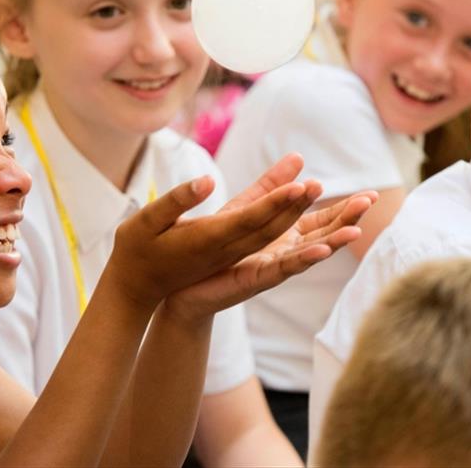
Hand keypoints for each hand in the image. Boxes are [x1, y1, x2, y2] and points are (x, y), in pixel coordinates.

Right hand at [100, 155, 319, 310]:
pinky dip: (292, 228)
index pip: (249, 219)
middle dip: (301, 208)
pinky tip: (313, 220)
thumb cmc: (136, 251)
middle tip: (327, 185)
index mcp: (207, 241)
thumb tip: (205, 181)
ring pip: (276, 238)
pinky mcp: (234, 257)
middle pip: (272, 229)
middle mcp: (227, 252)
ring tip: (334, 207)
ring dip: (305, 222)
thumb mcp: (146, 223)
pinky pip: (269, 241)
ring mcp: (232, 257)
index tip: (302, 186)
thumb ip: (176, 201)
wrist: (137, 288)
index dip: (276, 202)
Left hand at [165, 154, 376, 319]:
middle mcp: (286, 251)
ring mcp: (275, 266)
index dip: (345, 208)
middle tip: (370, 202)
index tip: (370, 195)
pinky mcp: (258, 278)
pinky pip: (284, 267)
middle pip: (323, 234)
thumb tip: (300, 156)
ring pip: (309, 252)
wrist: (186, 281)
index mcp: (285, 234)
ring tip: (355, 230)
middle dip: (347, 219)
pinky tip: (321, 250)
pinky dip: (303, 259)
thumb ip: (272, 185)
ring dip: (333, 241)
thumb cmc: (217, 245)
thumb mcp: (246, 207)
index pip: (322, 219)